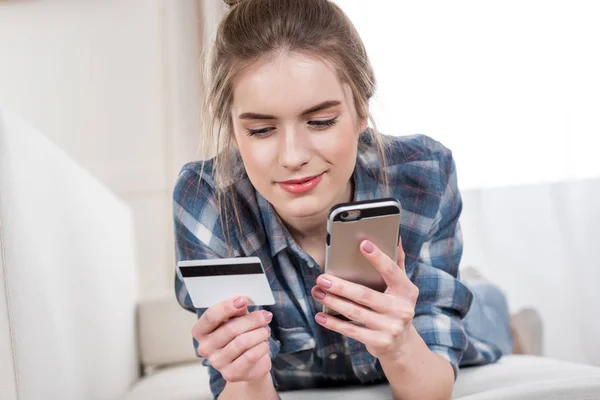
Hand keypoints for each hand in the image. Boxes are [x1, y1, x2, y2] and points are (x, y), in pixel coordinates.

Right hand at [192, 296, 272, 382]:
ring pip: (241, 342)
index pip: (211, 317)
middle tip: (266, 316)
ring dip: (259, 333)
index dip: (227, 307)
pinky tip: (265, 343)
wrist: (249, 365)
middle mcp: (205, 348)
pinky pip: (250, 356)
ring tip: (266, 330)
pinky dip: (261, 346)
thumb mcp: (236, 320)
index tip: (243, 300)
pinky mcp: (231, 374)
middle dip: (252, 320)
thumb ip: (237, 311)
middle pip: (230, 329)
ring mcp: (217, 362)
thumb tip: (242, 302)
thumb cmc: (240, 337)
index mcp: (201, 331)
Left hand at [311, 238, 418, 361]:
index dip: (378, 257)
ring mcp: (391, 327)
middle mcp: (402, 309)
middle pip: (366, 295)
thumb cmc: (396, 306)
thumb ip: (397, 264)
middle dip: (341, 286)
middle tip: (322, 278)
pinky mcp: (379, 342)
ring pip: (355, 312)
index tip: (362, 244)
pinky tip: (320, 315)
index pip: (392, 271)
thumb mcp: (401, 287)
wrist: (402, 344)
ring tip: (317, 292)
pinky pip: (351, 331)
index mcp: (407, 291)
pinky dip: (334, 323)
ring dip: (333, 301)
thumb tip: (396, 238)